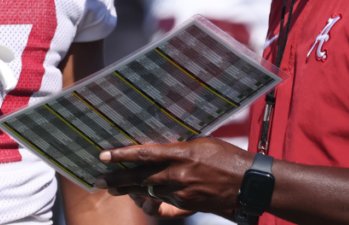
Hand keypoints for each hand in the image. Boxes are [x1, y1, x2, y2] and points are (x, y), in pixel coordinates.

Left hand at [95, 137, 254, 219]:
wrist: (249, 183)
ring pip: (148, 191)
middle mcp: (178, 174)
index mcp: (182, 153)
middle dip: (118, 179)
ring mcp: (182, 192)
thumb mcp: (202, 143)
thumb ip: (180, 147)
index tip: (104, 155)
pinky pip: (163, 203)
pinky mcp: (188, 204)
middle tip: (100, 180)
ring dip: (130, 190)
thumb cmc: (228, 158)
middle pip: (140, 177)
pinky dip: (151, 200)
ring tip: (115, 188)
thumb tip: (162, 148)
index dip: (122, 154)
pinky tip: (143, 200)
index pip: (144, 153)